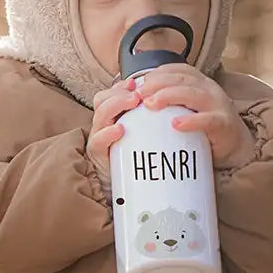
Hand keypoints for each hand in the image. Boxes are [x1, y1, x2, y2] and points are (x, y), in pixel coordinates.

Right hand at [86, 76, 141, 191]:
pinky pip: (98, 141)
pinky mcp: (97, 154)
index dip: (120, 86)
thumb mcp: (143, 138)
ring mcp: (98, 138)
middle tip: (138, 94)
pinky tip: (120, 129)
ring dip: (116, 105)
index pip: (110, 94)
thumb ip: (151, 124)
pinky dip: (108, 133)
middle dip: (120, 93)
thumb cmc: (134, 161)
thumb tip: (175, 108)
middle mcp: (102, 125)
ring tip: (134, 103)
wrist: (122, 190)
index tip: (136, 83)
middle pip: (102, 100)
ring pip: (100, 115)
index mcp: (111, 117)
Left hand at [135, 64, 256, 169]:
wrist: (234, 146)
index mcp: (199, 82)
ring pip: (192, 94)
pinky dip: (191, 121)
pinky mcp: (223, 124)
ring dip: (169, 96)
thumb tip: (138, 100)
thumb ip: (170, 103)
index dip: (157, 73)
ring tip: (150, 104)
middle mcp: (209, 89)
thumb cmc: (204, 128)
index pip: (178, 69)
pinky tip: (175, 124)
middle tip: (138, 94)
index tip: (138, 83)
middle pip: (181, 79)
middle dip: (157, 83)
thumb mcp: (187, 110)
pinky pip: (207, 120)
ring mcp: (218, 105)